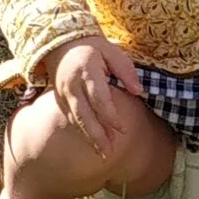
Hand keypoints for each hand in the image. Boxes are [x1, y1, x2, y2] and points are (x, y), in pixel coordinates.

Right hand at [48, 32, 142, 155]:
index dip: (111, 116)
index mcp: (86, 71)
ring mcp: (64, 94)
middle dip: (97, 136)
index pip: (99, 98)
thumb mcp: (112, 51)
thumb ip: (126, 71)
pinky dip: (83, 132)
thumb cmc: (91, 47)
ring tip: (103, 154)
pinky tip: (93, 143)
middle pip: (84, 115)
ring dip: (90, 138)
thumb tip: (139, 91)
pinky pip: (72, 119)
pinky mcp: (61, 100)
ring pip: (77, 120)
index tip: (123, 129)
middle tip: (109, 153)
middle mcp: (72, 86)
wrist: (60, 44)